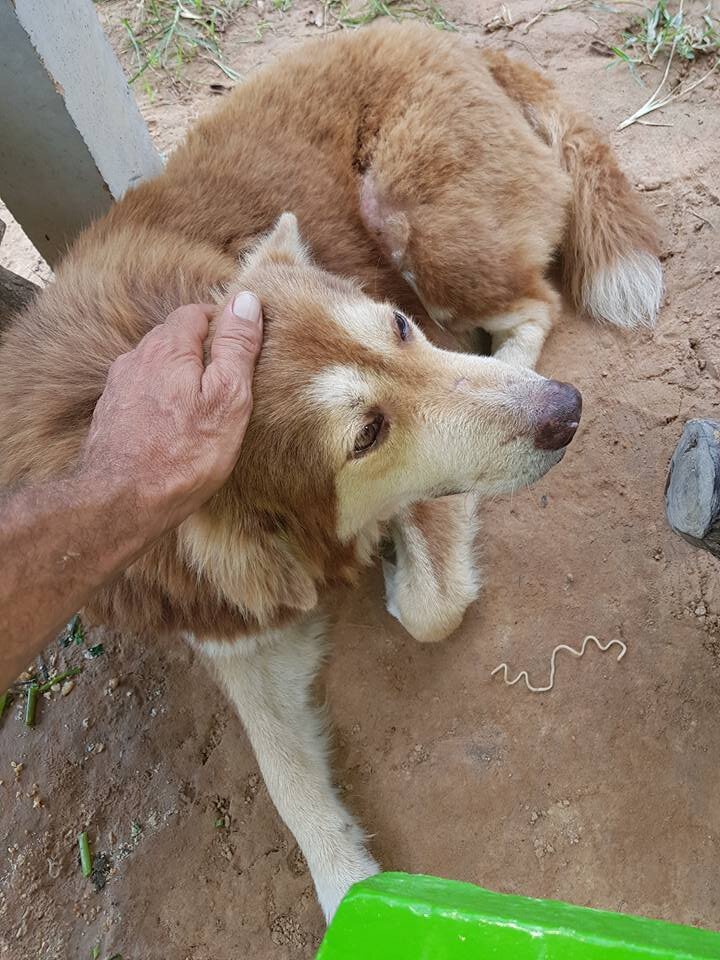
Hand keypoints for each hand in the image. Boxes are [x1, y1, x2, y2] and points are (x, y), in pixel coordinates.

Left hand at [81, 292, 262, 536]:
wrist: (120, 502)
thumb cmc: (183, 454)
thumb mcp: (227, 398)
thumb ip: (236, 347)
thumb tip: (245, 301)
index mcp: (167, 348)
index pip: (196, 312)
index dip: (223, 322)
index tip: (244, 344)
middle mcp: (136, 360)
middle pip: (173, 338)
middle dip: (201, 349)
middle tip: (230, 376)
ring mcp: (119, 388)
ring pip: (155, 367)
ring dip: (179, 376)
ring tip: (203, 403)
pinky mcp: (110, 416)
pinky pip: (142, 394)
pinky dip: (162, 400)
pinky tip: (174, 425)